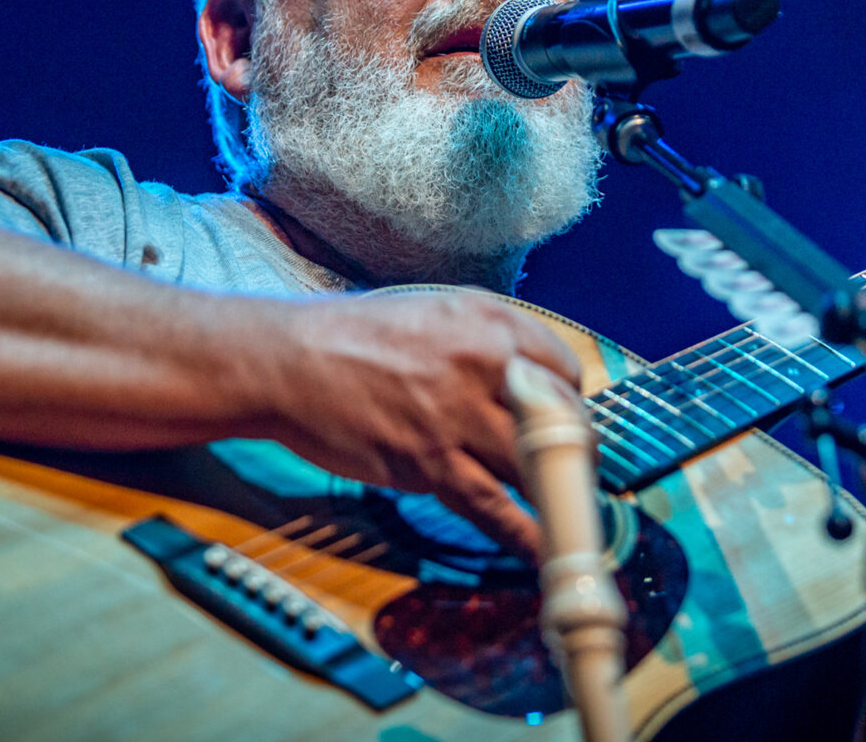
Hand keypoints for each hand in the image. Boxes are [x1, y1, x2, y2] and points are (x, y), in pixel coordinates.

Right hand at [268, 290, 584, 561]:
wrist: (290, 362)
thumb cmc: (357, 338)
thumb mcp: (435, 314)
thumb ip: (486, 344)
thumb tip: (530, 386)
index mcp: (488, 320)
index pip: (565, 369)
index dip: (570, 403)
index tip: (565, 425)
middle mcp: (484, 362)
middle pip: (563, 419)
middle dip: (574, 453)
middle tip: (571, 472)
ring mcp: (458, 414)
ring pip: (536, 465)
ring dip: (557, 495)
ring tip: (569, 515)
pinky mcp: (430, 461)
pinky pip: (494, 507)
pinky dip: (524, 535)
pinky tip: (541, 550)